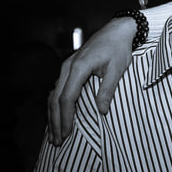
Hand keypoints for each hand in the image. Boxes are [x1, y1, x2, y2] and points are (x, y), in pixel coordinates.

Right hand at [47, 17, 136, 143]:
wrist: (117, 30)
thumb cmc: (119, 48)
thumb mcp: (117, 69)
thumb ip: (108, 89)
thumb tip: (101, 111)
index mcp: (79, 67)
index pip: (67, 97)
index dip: (66, 117)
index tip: (67, 133)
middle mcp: (67, 67)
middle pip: (55, 98)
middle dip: (55, 121)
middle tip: (57, 141)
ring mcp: (66, 68)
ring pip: (53, 95)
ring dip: (52, 116)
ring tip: (53, 135)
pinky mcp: (69, 69)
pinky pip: (58, 90)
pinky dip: (55, 106)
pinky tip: (56, 117)